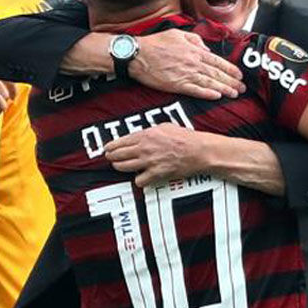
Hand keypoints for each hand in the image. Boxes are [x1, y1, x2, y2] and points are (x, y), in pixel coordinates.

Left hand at [105, 125, 221, 186]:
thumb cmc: (185, 138)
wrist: (199, 150)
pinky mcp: (156, 174)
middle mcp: (144, 148)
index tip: (107, 149)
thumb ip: (150, 131)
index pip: (120, 142)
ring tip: (121, 167)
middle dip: (112, 157)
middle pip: (118, 155)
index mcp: (146, 135)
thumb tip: (140, 135)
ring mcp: (149, 162)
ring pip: (123, 167)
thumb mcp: (165, 126)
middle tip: (111, 159)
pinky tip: (142, 177)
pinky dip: (139, 180)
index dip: (111, 147)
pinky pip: (139, 180)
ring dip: (120, 167)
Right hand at [129, 29, 244, 98]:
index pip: (217, 61)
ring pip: (209, 83)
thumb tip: (206, 49)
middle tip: (242, 88)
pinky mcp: (176, 85)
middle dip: (231, 81)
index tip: (239, 75)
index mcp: (194, 51)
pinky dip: (207, 93)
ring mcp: (185, 75)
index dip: (230, 69)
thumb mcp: (177, 34)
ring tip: (234, 94)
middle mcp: (193, 63)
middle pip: (217, 73)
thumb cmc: (155, 43)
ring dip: (224, 89)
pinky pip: (195, 90)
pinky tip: (217, 96)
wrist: (138, 54)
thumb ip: (194, 40)